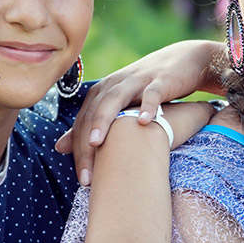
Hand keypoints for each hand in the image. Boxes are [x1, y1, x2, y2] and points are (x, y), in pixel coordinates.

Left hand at [56, 40, 223, 184]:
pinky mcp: (160, 80)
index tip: (82, 180)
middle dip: (86, 144)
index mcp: (103, 92)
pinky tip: (144, 123)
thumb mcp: (120, 105)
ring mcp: (137, 81)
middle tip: (86, 176)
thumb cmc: (149, 90)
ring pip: (115, 99)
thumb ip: (90, 124)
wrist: (184, 62)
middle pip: (94, 113)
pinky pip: (152, 93)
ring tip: (96, 143)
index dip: (78, 150)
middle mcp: (115, 84)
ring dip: (104, 120)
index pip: (83, 122)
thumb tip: (59, 147)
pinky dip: (147, 106)